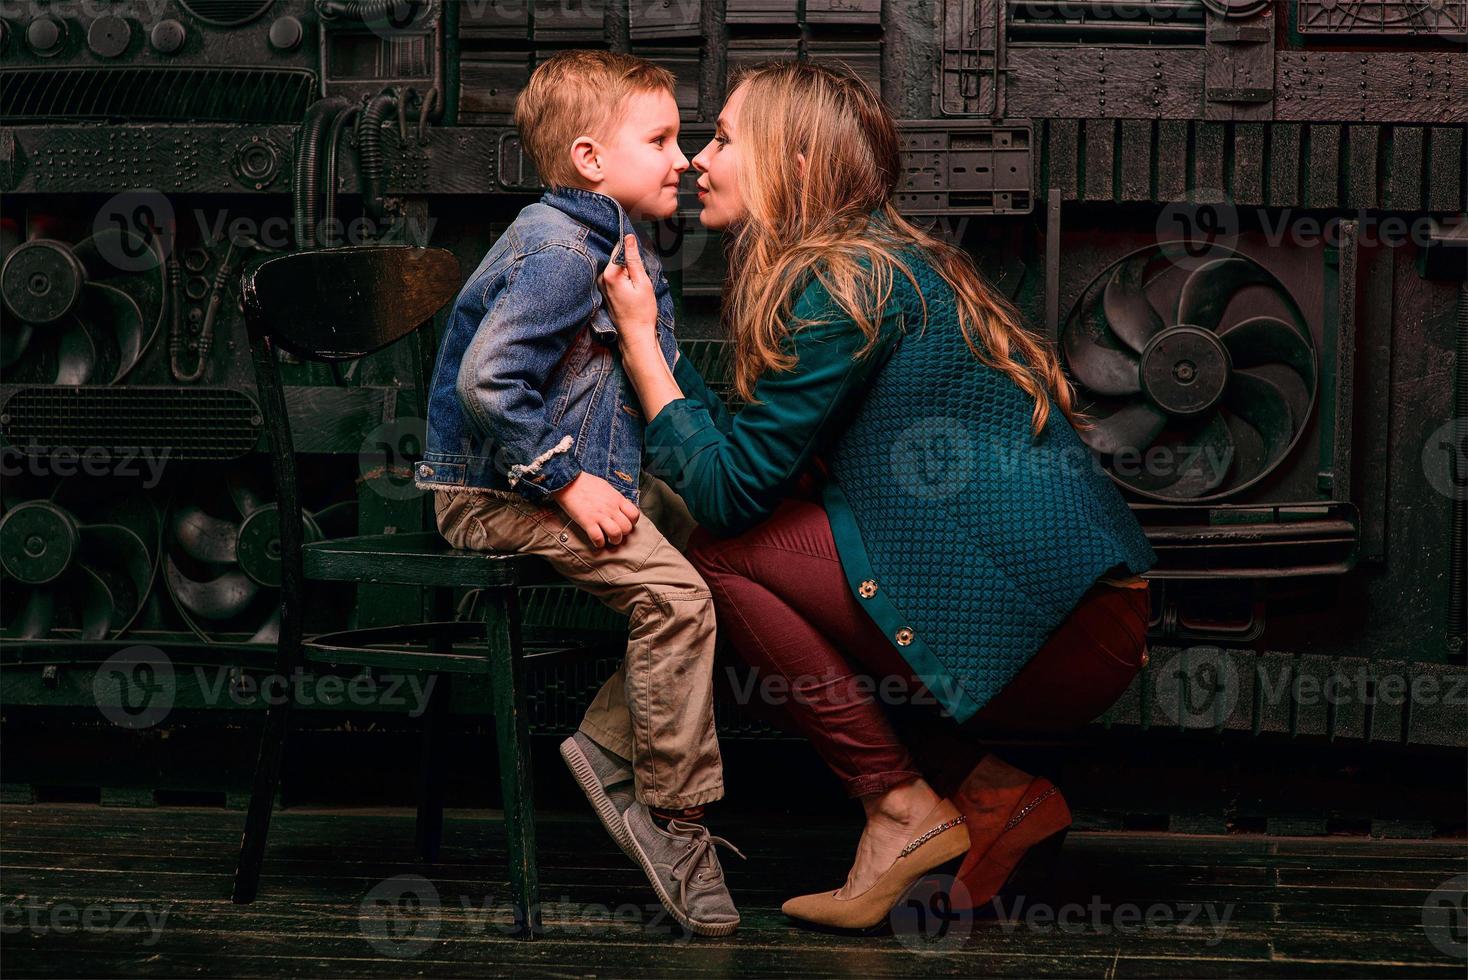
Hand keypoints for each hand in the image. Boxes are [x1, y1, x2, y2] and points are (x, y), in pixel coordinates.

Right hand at [553, 471, 639, 547]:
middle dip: (623, 534)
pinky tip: (597, 542)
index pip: (634, 515)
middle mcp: (611, 508)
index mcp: (617, 499)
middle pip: (627, 528)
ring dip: (613, 541)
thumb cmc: (586, 483)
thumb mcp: (606, 487)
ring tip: (608, 540)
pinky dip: (599, 543)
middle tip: (616, 534)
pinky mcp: (587, 521)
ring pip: (616, 534)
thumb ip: (615, 498)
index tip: (624, 524)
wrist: (568, 481)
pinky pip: (598, 538)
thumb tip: (620, 507)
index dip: (632, 523)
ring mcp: (600, 515)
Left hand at [600, 233, 659, 352]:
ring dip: (628, 270)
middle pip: (617, 257)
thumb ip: (634, 259)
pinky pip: (615, 276)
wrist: (635, 335)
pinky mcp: (604, 291)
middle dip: (630, 261)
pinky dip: (624, 278)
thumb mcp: (642, 282)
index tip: (640, 255)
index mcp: (610, 275)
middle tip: (640, 276)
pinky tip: (632, 289)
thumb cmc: (641, 313)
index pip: (619, 248)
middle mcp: (601, 279)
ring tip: (637, 285)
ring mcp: (601, 285)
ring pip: (616, 267)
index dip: (632, 249)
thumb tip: (629, 239)